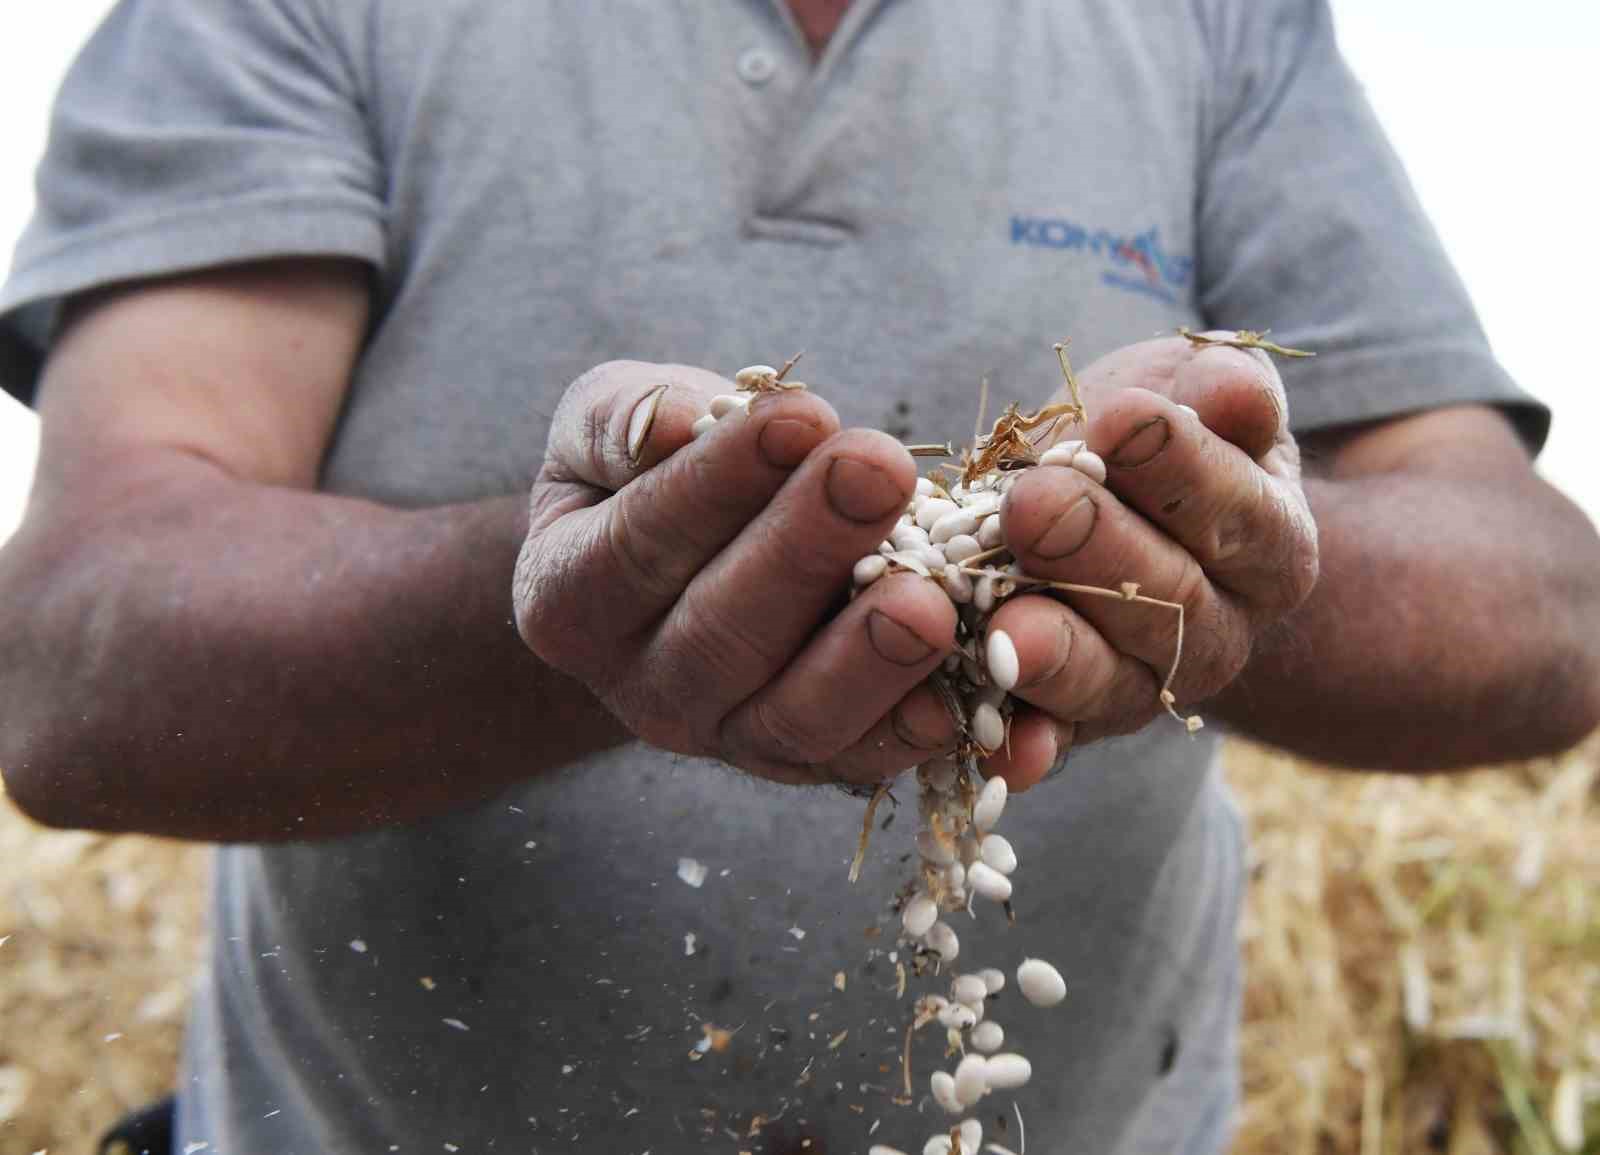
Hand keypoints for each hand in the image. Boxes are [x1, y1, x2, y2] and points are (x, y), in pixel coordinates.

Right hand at [513, 361, 960, 786]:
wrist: (687, 564)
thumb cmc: (647, 474)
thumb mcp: (606, 427)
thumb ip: (625, 420)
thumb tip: (676, 424)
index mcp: (569, 598)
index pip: (640, 540)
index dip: (719, 480)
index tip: (800, 414)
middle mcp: (640, 688)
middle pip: (721, 633)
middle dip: (808, 548)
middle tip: (878, 469)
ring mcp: (725, 738)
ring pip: (794, 715)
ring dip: (867, 657)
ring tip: (930, 596)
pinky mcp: (805, 763)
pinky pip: (860, 760)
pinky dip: (915, 733)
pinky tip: (965, 692)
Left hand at [980, 334, 1319, 787]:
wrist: (1109, 505)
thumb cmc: (1156, 434)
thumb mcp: (1193, 393)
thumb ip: (1222, 390)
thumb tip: (1235, 392)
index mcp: (1270, 547)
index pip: (1236, 510)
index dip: (1181, 465)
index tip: (1123, 415)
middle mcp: (1220, 633)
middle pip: (1169, 603)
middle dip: (1097, 550)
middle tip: (1036, 504)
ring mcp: (1143, 687)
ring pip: (1109, 682)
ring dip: (1058, 658)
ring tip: (1007, 629)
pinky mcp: (1072, 722)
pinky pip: (1051, 740)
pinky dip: (1026, 748)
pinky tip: (1002, 755)